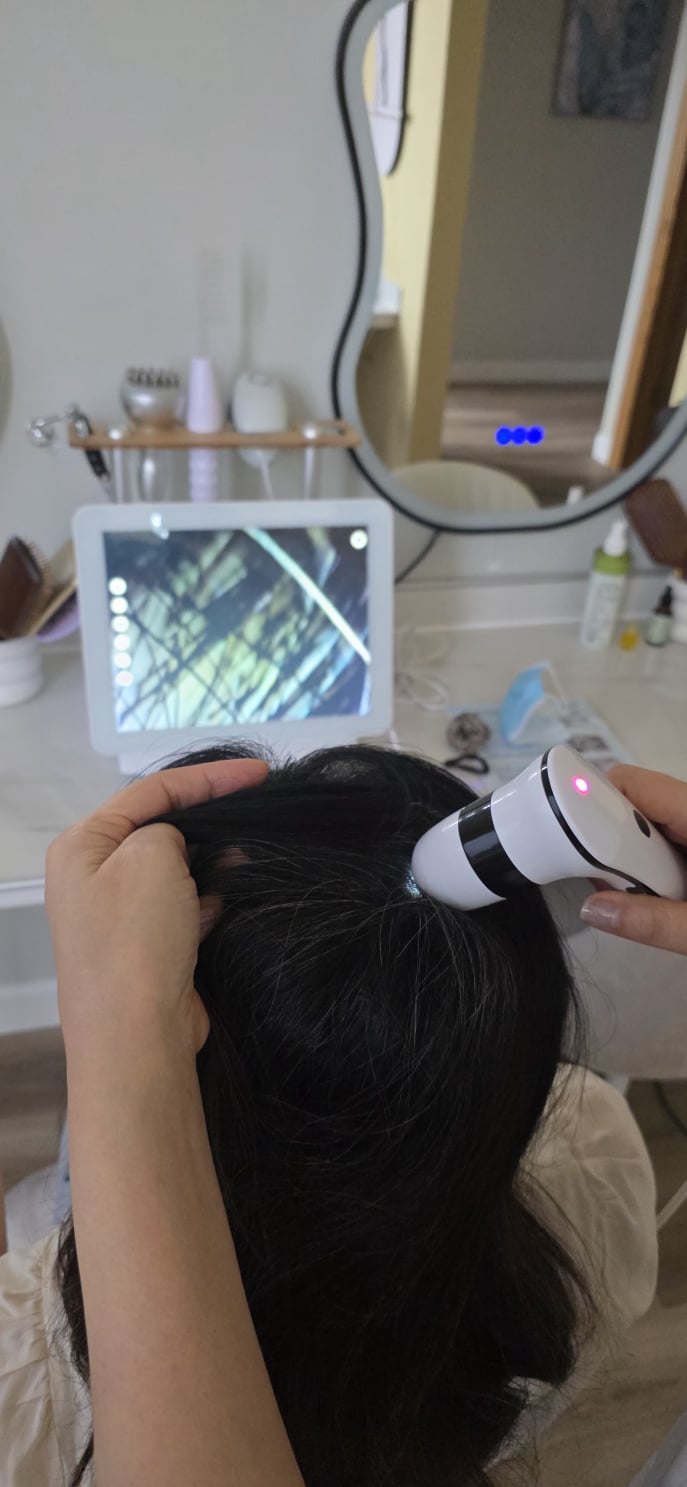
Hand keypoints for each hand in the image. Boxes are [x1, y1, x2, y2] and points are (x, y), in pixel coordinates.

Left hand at [45, 758, 267, 1069]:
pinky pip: (186, 906)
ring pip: (178, 869)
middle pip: (161, 828)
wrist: (138, 1037)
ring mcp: (121, 916)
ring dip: (215, 861)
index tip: (258, 774)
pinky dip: (212, 897)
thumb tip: (181, 848)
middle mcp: (94, 878)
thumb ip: (170, 829)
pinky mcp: (149, 948)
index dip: (207, 777)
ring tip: (253, 855)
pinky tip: (236, 895)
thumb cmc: (135, 941)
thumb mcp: (151, 856)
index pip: (149, 791)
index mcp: (82, 846)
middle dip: (211, 819)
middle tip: (260, 809)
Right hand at [580, 764, 686, 953]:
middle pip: (636, 803)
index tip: (574, 841)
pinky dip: (655, 870)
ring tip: (646, 897)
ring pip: (651, 827)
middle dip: (613, 840)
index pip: (633, 783)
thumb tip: (593, 909)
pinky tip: (664, 899)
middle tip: (612, 883)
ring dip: (634, 860)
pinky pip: (670, 844)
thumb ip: (655, 922)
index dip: (597, 803)